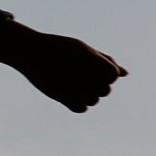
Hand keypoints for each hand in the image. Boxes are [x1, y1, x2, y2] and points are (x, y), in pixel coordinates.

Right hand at [8, 27, 123, 111]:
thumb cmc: (59, 47)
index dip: (106, 72)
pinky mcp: (64, 100)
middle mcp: (89, 77)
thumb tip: (125, 74)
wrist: (30, 51)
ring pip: (94, 100)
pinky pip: (82, 108)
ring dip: (87, 93)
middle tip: (78, 72)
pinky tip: (67, 90)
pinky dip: (77, 102)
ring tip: (71, 80)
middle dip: (96, 83)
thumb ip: (106, 61)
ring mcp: (77, 90)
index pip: (113, 76)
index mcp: (95, 63)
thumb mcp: (84, 49)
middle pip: (106, 90)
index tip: (93, 67)